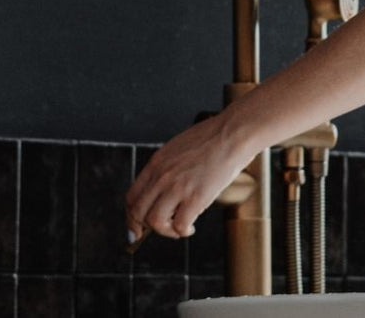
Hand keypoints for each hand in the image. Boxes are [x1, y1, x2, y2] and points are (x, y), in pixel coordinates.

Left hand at [124, 116, 249, 243]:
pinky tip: (191, 227)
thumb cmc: (213, 138)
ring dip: (166, 231)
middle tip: (157, 231)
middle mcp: (162, 176)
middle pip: (138, 212)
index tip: (136, 226)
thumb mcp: (178, 148)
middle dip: (144, 228)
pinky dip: (183, 231)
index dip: (131, 216)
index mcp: (156, 163)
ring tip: (178, 228)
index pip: (132, 196)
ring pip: (155, 222)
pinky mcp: (196, 197)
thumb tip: (163, 188)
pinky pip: (180, 225)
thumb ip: (167, 168)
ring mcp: (178, 187)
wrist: (233, 133)